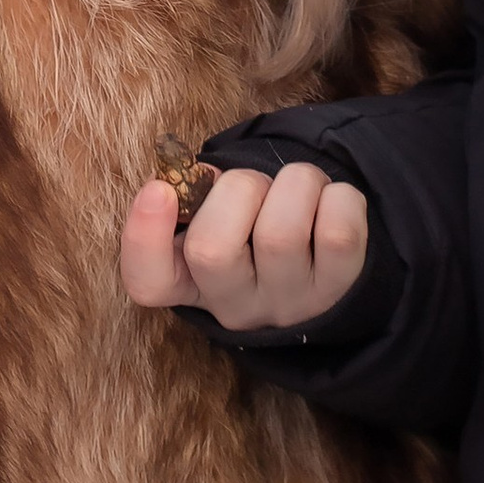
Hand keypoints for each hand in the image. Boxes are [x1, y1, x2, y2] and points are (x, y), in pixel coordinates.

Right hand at [120, 159, 370, 330]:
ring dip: (294, 183)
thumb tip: (195, 176)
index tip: (159, 189)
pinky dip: (338, 198)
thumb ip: (195, 195)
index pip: (148, 282)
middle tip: (256, 184)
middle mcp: (236, 306)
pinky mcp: (339, 291)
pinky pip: (338, 234)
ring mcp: (288, 304)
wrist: (323, 258)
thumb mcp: (215, 216)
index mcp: (190, 282)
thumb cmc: (256, 225)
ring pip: (281, 233)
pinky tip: (330, 202)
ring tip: (300, 186)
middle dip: (239, 188)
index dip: (144, 237)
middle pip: (211, 251)